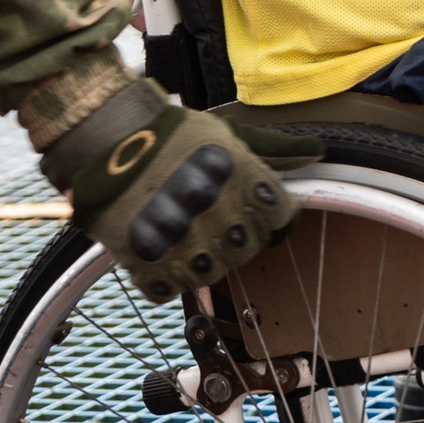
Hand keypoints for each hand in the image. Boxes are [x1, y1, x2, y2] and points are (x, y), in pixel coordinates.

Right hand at [61, 94, 305, 302]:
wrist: (106, 140)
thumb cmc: (171, 135)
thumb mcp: (226, 133)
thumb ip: (274, 148)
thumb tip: (317, 151)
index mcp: (241, 179)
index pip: (280, 217)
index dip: (270, 217)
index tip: (256, 211)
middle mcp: (215, 212)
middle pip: (245, 249)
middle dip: (234, 238)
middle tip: (211, 220)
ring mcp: (180, 240)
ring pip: (210, 275)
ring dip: (200, 259)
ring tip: (185, 234)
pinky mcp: (143, 261)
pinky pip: (168, 289)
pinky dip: (165, 277)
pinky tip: (160, 251)